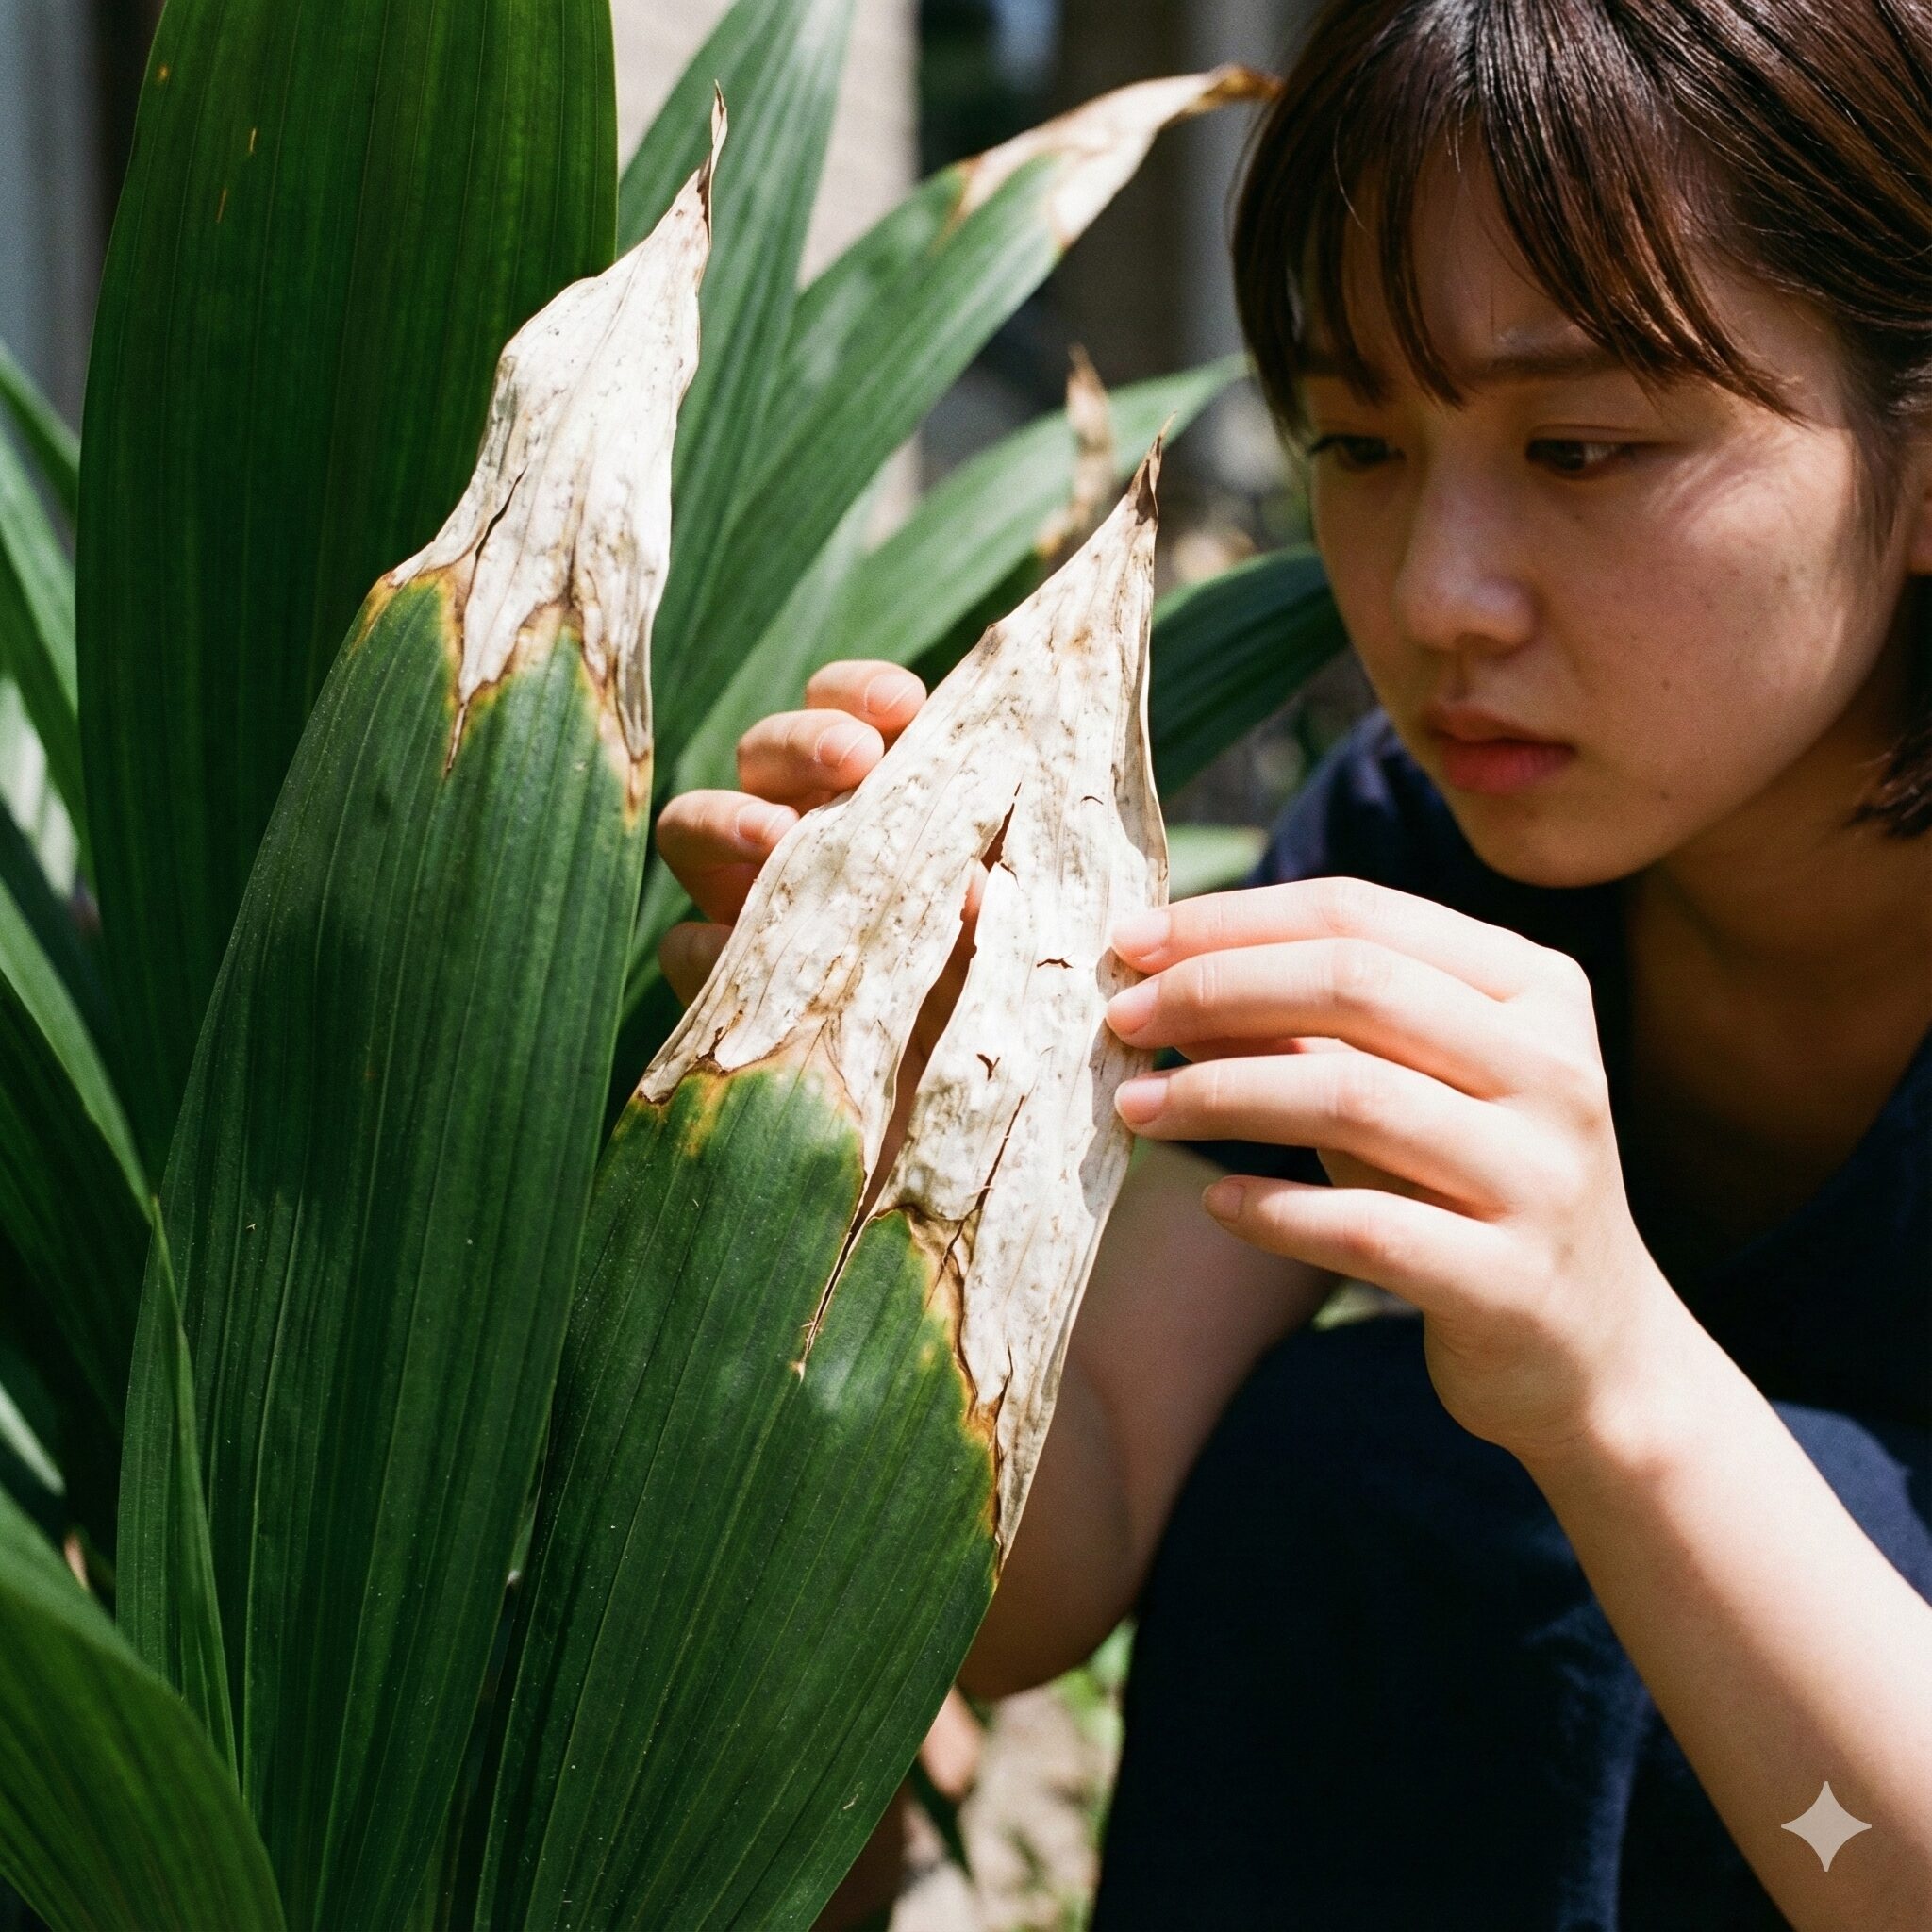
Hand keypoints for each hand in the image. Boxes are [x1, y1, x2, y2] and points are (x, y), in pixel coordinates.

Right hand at [654, 660, 982, 1173]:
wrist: (972, 1134)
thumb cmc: (1005, 1005)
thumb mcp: (1018, 932)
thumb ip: (999, 881)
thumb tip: (971, 877)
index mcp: (879, 799)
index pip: (848, 710)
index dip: (863, 693)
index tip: (907, 705)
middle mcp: (803, 837)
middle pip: (766, 751)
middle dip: (805, 741)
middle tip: (856, 761)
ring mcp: (750, 906)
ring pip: (697, 825)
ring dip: (734, 818)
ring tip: (778, 839)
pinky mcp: (722, 986)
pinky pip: (684, 949)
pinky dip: (709, 942)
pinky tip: (745, 950)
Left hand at [1101, 877, 1686, 1465]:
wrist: (1593, 1354)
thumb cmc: (1465, 1189)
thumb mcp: (1396, 1089)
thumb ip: (1302, 1031)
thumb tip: (1161, 982)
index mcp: (1533, 989)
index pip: (1361, 915)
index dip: (1233, 920)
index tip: (1130, 942)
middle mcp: (1554, 1069)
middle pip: (1355, 986)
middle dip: (1216, 990)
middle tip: (1121, 1018)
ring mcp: (1542, 1176)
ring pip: (1353, 1097)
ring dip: (1221, 1094)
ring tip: (1136, 1107)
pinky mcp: (1513, 1282)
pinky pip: (1366, 1227)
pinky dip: (1274, 1209)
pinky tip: (1216, 1202)